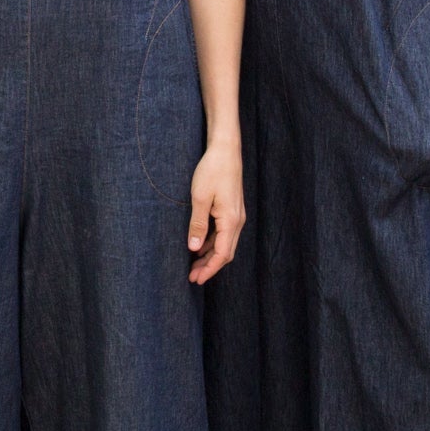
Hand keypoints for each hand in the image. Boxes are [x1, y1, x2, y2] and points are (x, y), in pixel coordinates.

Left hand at [185, 141, 245, 284]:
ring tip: (194, 265)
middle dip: (209, 267)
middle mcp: (238, 221)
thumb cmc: (212, 171)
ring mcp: (237, 215)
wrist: (226, 150)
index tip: (196, 280)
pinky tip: (200, 247)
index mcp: (231, 221)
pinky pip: (224, 233)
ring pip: (225, 244)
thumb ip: (197, 225)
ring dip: (211, 256)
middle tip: (192, 278)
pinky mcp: (233, 210)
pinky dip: (213, 244)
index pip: (222, 255)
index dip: (209, 269)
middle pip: (226, 253)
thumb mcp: (199, 198)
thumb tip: (194, 249)